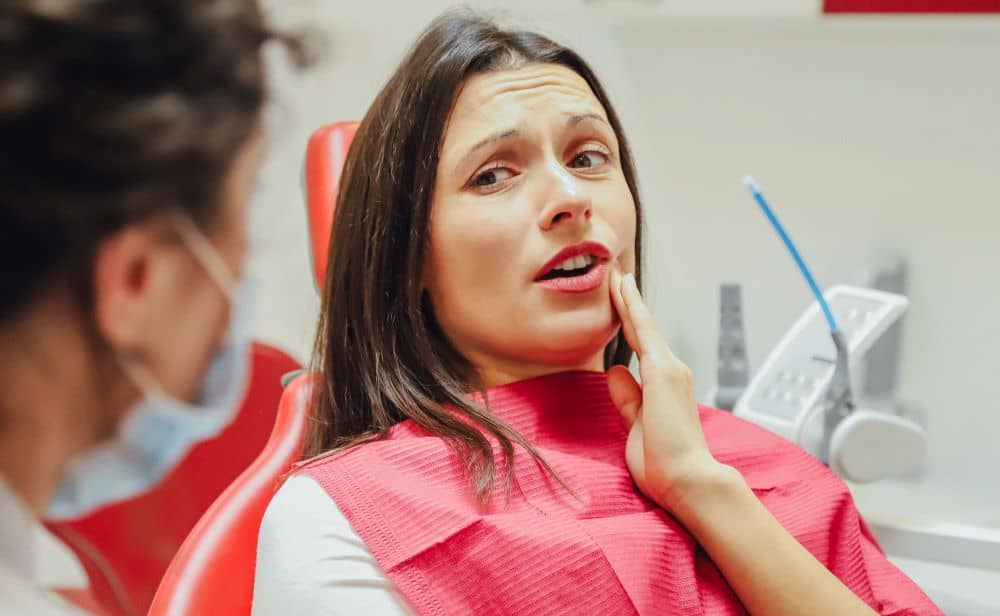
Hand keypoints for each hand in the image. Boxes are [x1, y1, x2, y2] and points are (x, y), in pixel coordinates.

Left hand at [607, 264, 734, 513]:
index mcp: (665, 386)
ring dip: (628, 298)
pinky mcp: (664, 372)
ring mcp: (670, 369)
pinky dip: (633, 309)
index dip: (629, 321)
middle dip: (628, 301)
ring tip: (615, 272)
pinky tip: (623, 289)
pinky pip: (643, 332)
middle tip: (616, 273)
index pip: (641, 347)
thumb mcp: (636, 425)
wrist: (688, 480)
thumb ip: (628, 398)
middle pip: (643, 329)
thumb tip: (615, 371)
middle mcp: (671, 372)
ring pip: (642, 326)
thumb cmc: (665, 463)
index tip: (619, 300)